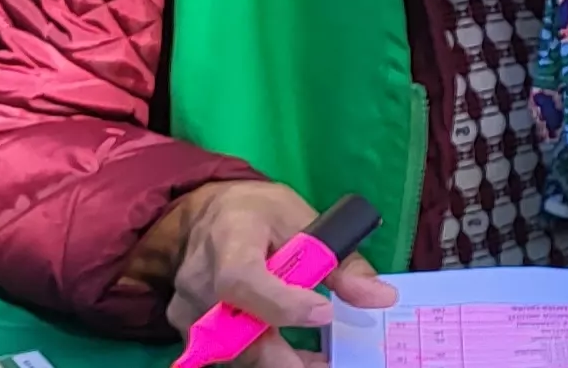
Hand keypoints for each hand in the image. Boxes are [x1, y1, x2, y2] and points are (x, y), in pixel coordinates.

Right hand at [142, 181, 394, 367]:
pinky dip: (261, 358)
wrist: (213, 214)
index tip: (323, 313)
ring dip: (276, 360)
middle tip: (325, 365)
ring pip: (229, 348)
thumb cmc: (261, 214)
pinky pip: (224, 351)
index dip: (280, 303)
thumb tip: (382, 297)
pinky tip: (295, 358)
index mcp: (231, 236)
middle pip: (232, 327)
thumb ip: (341, 263)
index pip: (242, 278)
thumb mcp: (306, 221)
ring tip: (320, 363)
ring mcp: (188, 303)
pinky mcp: (185, 324)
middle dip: (280, 354)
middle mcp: (201, 275)